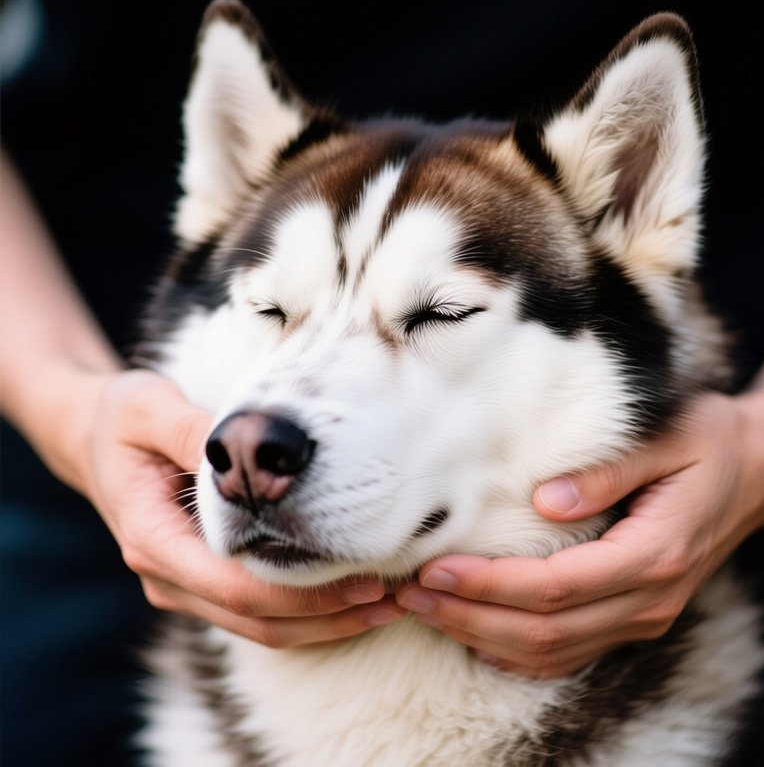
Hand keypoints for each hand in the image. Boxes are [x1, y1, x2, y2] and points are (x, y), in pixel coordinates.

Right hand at [84, 369, 405, 646]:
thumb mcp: (148, 408)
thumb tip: (248, 450)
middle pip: (258, 620)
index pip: (237, 587)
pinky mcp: (202, 581)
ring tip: (389, 604)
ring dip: (325, 623)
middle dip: (329, 616)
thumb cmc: (122, 419)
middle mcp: (168, 576)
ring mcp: (184, 586)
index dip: (305, 592)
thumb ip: (193, 432)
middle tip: (396, 597)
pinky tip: (352, 596)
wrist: (92, 438)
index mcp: (153, 540)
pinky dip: (306, 612)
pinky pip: (257, 614)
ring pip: (261, 628)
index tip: (365, 579)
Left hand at [396, 390, 763, 677]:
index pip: (557, 587)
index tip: (435, 570)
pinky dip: (517, 654)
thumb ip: (609, 470)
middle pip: (546, 629)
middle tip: (408, 594)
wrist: (756, 471)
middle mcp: (649, 598)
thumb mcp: (669, 438)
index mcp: (654, 553)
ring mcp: (644, 615)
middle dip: (470, 616)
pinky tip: (475, 635)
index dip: (491, 585)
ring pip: (552, 651)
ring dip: (482, 636)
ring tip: (424, 610)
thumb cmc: (709, 442)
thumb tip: (544, 501)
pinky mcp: (633, 616)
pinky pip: (570, 653)